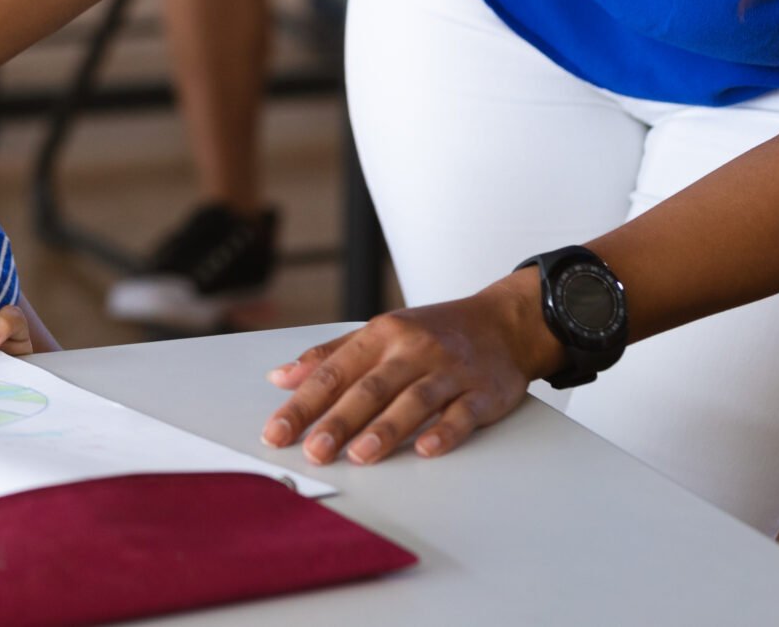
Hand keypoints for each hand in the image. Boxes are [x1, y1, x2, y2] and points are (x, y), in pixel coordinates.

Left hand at [261, 278, 553, 464]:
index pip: (334, 371)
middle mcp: (413, 349)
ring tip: (359, 455)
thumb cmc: (433, 332)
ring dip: (385, 428)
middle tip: (312, 451)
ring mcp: (449, 370)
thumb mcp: (380, 333)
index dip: (303, 403)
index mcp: (382, 335)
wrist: (502, 323)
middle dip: (338, 421)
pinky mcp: (482, 391)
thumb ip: (331, 355)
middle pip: (369, 387)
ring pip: (414, 399)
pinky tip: (425, 449)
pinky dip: (444, 432)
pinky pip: (462, 413)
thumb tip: (280, 377)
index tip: (277, 432)